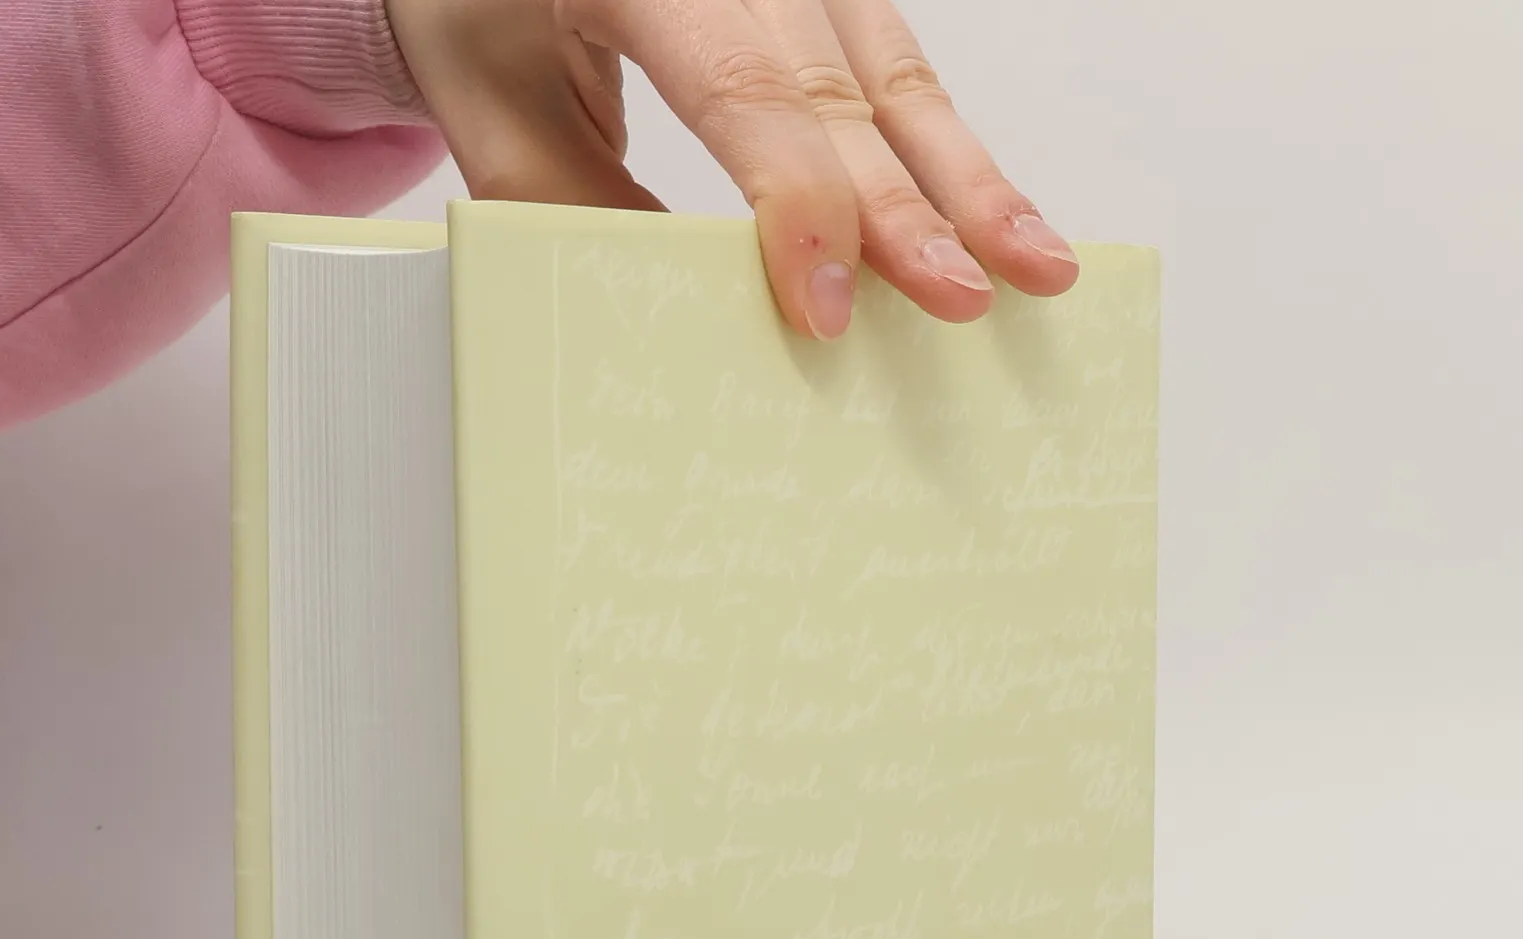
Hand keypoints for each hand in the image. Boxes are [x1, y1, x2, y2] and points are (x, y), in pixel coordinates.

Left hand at [385, 0, 1078, 339]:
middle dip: (915, 205)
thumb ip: (573, 210)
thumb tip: (679, 324)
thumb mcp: (495, 113)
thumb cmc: (486, 16)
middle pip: (843, 83)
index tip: (829, 308)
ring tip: (1036, 267)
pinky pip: (898, 69)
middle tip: (968, 300)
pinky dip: (949, 153)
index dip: (797, 202)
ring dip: (970, 179)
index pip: (739, 85)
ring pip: (897, 71)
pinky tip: (995, 218)